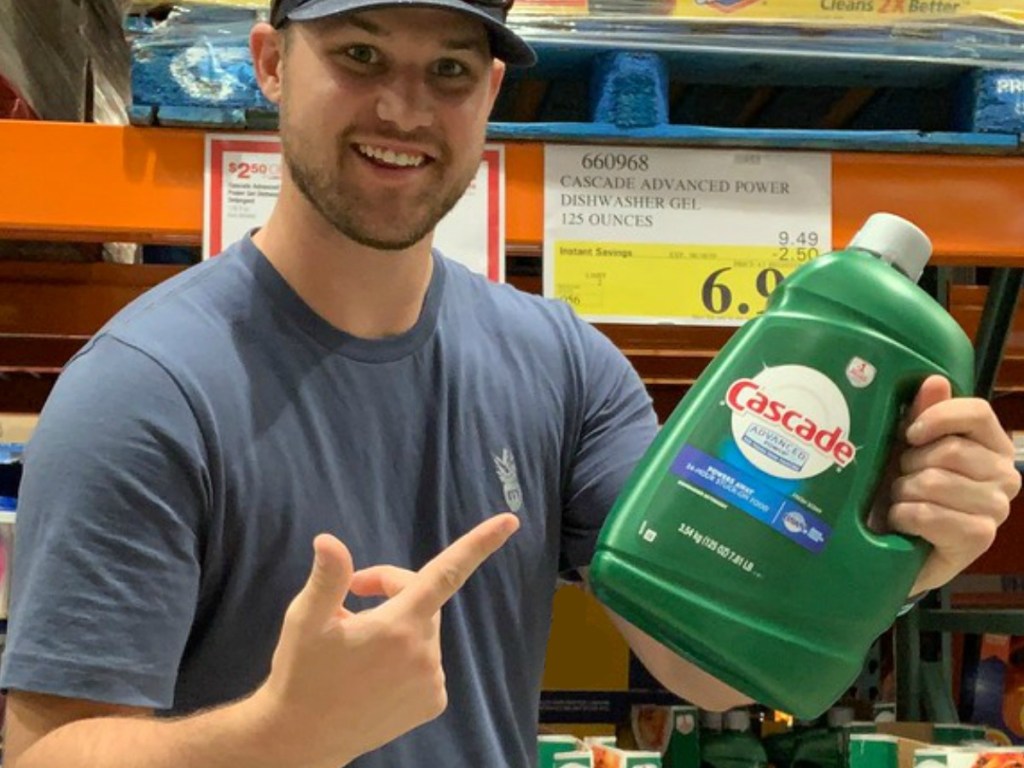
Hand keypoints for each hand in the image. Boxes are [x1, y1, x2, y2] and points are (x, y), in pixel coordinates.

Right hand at [248, 513, 519, 767]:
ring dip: (396, 626)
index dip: (480, 544)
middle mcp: (424, 652)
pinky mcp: (433, 702)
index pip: (446, 572)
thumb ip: (328, 579)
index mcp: (398, 625)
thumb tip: (329, 541)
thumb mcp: (305, 621)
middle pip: (422, 598)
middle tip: (353, 594)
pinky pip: (426, 661)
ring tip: (357, 645)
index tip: (510, 522)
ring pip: (422, 631)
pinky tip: (374, 671)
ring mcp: (432, 681)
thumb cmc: (301, 674)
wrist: (304, 739)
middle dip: (392, 589)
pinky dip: (406, 656)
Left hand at [888, 375, 1019, 593]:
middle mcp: (1006, 475)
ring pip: (935, 482)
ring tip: (902, 501)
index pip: (978, 412)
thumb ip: (922, 415)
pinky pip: (928, 514)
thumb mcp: (907, 449)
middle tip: (902, 479)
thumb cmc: (906, 491)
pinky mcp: (980, 538)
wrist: (897, 547)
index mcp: (993, 445)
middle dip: (910, 464)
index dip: (938, 417)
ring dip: (903, 492)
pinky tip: (903, 522)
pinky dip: (904, 516)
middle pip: (950, 450)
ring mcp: (997, 508)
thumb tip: (935, 380)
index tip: (910, 434)